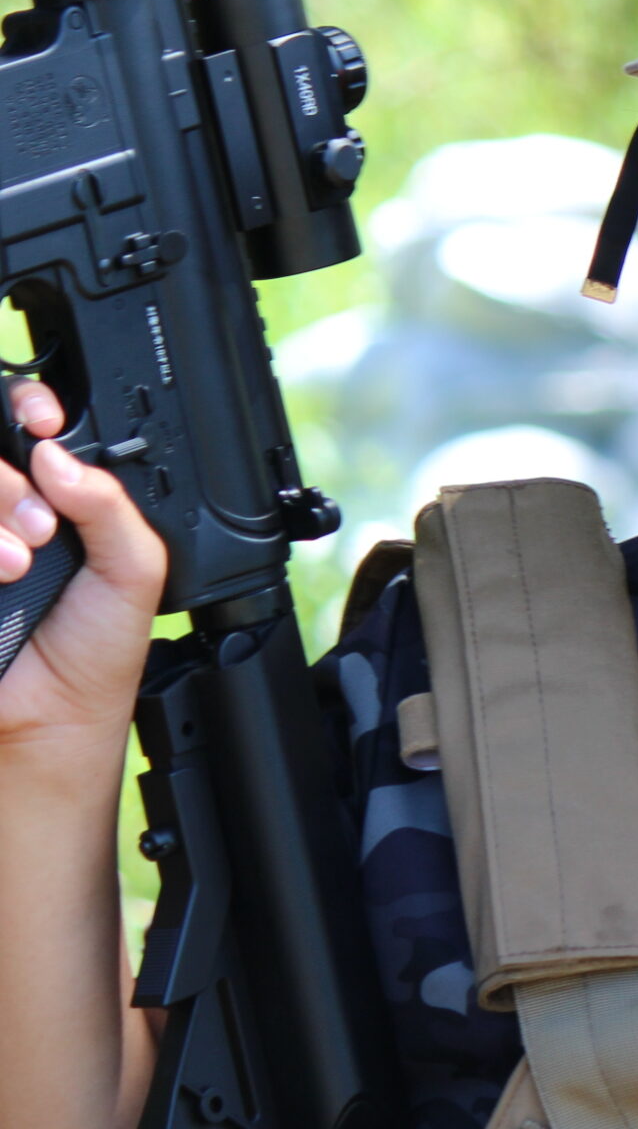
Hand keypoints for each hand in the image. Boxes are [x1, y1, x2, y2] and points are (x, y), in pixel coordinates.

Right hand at [0, 379, 165, 751]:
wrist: (48, 723)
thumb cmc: (93, 652)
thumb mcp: (133, 568)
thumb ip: (109, 502)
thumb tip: (55, 451)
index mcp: (49, 499)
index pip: (22, 424)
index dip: (27, 405)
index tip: (45, 421)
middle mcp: (0, 514)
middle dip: (10, 480)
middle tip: (42, 529)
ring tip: (18, 564)